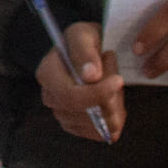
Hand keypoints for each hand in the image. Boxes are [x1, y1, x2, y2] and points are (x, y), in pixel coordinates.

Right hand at [35, 21, 125, 141]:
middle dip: (109, 102)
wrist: (90, 52)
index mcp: (47, 73)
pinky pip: (98, 133)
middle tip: (120, 81)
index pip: (70, 95)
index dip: (97, 93)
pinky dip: (112, 121)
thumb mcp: (84, 34)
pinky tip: (114, 104)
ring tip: (116, 88)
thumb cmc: (85, 41)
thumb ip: (85, 51)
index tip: (119, 80)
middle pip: (83, 113)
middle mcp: (50, 97)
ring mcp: (62, 113)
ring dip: (114, 109)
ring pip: (94, 125)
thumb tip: (90, 76)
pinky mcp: (75, 125)